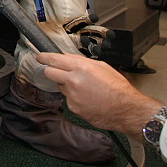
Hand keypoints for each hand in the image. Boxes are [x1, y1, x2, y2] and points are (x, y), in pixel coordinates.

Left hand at [36, 52, 162, 135]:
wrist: (127, 110)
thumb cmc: (118, 88)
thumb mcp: (102, 66)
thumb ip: (81, 61)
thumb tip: (67, 58)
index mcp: (81, 67)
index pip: (53, 59)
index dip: (44, 57)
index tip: (40, 57)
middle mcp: (73, 81)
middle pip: (50, 73)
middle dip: (52, 71)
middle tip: (58, 72)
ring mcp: (72, 96)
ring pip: (61, 87)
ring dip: (67, 86)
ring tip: (86, 88)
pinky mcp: (74, 108)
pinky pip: (69, 100)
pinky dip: (75, 98)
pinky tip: (88, 99)